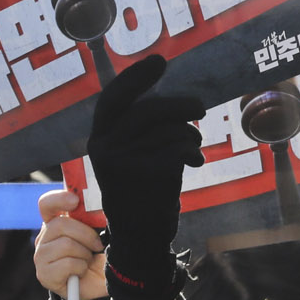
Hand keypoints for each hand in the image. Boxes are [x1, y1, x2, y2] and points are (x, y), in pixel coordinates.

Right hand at [35, 189, 109, 299]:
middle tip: (97, 245)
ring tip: (87, 260)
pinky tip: (80, 272)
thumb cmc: (98, 256)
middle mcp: (44, 237)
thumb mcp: (99, 234)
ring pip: (65, 244)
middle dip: (86, 234)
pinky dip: (81, 268)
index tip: (75, 200)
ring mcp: (41, 256)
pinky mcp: (44, 274)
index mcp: (56, 222)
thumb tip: (97, 208)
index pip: (47, 204)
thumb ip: (93, 219)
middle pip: (60, 224)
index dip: (59, 199)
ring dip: (84, 254)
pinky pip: (67, 264)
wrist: (99, 285)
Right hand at [85, 55, 203, 299]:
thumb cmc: (141, 192)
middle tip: (201, 108)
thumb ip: (139, 129)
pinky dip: (192, 151)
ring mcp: (125, 162)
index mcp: (98, 139)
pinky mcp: (148, 174)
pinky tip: (192, 163)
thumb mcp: (129, 157)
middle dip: (180, 105)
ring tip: (193, 149)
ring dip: (190, 135)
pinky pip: (180, 147)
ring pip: (170, 129)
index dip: (136, 77)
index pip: (113, 99)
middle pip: (149, 110)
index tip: (160, 61)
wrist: (140, 238)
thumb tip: (173, 100)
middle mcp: (105, 148)